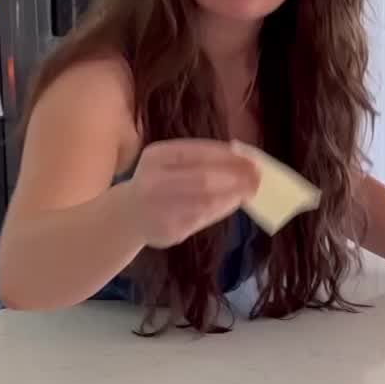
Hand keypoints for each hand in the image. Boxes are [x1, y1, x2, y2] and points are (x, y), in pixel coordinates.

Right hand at [123, 141, 259, 250]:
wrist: (127, 215)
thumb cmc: (158, 183)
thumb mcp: (170, 162)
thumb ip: (200, 159)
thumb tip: (243, 159)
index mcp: (157, 156)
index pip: (199, 152)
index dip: (229, 157)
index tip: (252, 160)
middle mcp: (153, 180)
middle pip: (203, 178)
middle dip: (235, 178)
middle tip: (257, 179)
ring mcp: (158, 208)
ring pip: (205, 201)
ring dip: (232, 196)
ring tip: (249, 192)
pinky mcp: (168, 231)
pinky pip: (202, 219)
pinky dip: (222, 210)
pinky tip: (233, 203)